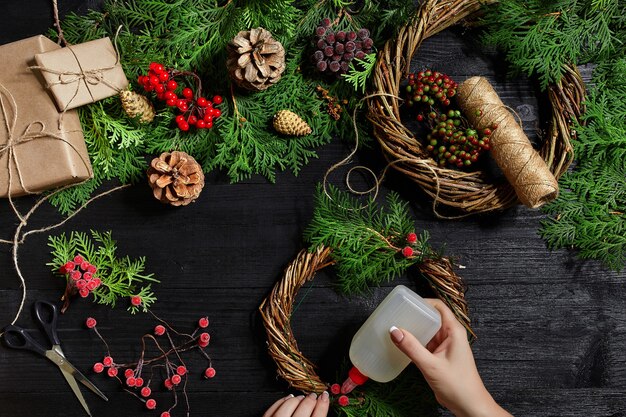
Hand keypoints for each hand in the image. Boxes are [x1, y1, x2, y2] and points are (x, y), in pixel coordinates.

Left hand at [262, 392, 328, 416]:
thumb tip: (320, 409)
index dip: (324, 404)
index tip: (325, 397)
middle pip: (305, 408)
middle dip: (312, 399)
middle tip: (315, 396)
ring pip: (290, 404)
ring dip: (298, 399)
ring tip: (302, 398)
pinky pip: (275, 406)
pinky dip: (283, 401)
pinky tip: (289, 399)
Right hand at [389, 298, 511, 416]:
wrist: (469, 406)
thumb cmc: (458, 386)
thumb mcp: (431, 365)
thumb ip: (412, 347)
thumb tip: (394, 331)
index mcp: (454, 331)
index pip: (438, 307)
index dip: (423, 302)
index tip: (407, 304)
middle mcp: (451, 335)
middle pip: (431, 317)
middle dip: (415, 316)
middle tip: (397, 316)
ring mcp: (446, 346)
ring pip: (427, 331)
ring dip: (414, 330)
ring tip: (396, 328)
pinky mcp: (440, 356)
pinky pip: (426, 344)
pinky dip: (415, 343)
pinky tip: (403, 345)